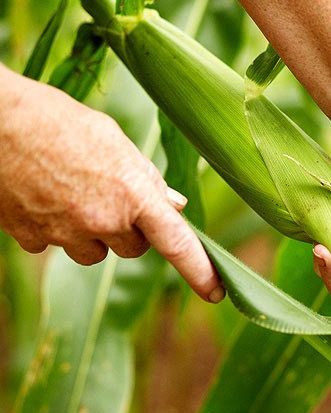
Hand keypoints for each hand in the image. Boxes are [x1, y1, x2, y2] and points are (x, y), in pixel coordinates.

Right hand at [0, 66, 223, 302]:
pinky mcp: (33, 238)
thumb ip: (147, 179)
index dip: (200, 270)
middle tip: (112, 198)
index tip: (216, 292)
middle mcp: (102, 220)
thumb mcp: (115, 141)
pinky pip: (57, 246)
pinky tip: (45, 197)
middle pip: (134, 248)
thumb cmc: (61, 120)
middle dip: (130, 230)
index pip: (177, 241)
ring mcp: (65, 233)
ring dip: (95, 234)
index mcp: (132, 192)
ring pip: (96, 253)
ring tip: (74, 193)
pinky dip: (58, 230)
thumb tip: (174, 205)